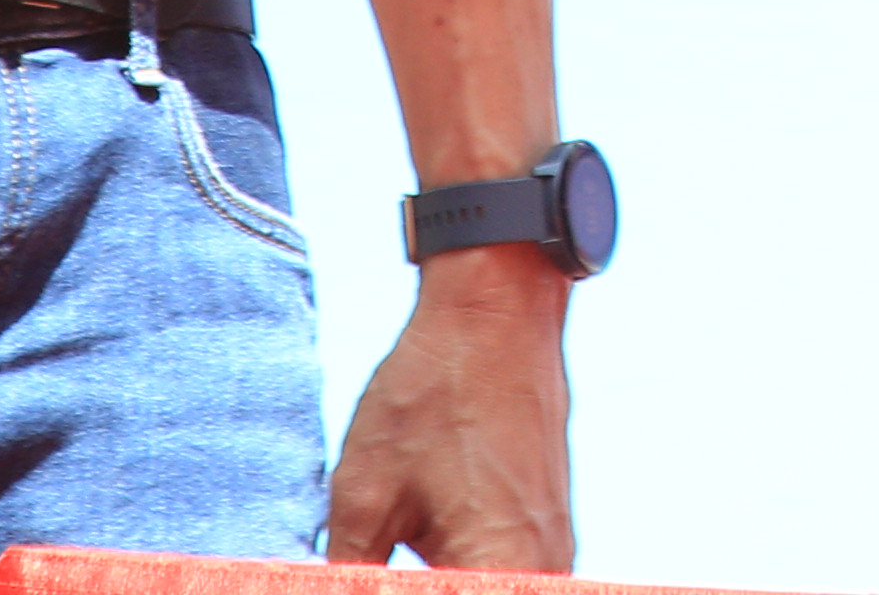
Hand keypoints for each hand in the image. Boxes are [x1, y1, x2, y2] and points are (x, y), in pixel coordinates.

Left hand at [323, 252, 572, 569]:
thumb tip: (323, 590)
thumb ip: (348, 575)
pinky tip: (426, 566)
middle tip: (373, 569)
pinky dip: (471, 577)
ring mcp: (555, 548)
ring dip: (443, 582)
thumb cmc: (431, 393)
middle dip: (418, 590)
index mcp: (498, 566)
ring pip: (499, 590)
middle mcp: (544, 567)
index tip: (368, 578)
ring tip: (395, 562)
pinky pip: (515, 579)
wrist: (497, 311)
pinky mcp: (550, 527)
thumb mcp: (363, 494)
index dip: (391, 592)